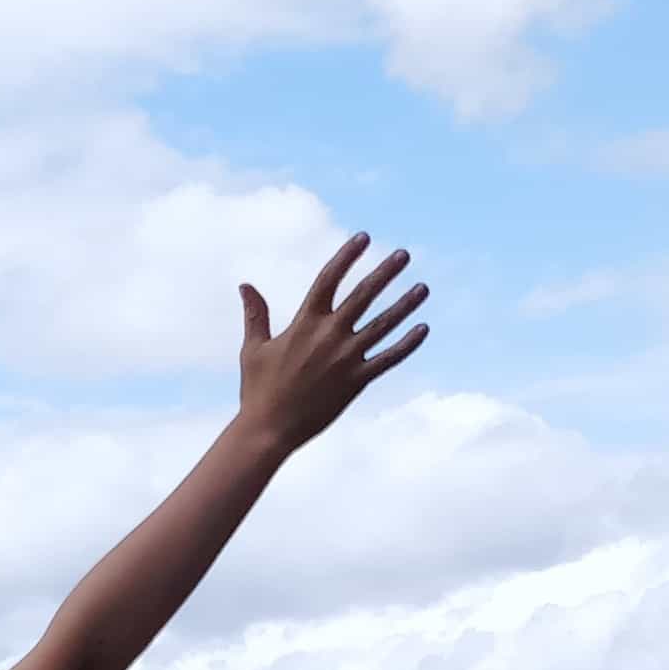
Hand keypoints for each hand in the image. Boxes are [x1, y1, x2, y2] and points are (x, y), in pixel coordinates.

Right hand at [235, 233, 430, 455]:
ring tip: (423, 288)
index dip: (347, 256)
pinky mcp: (356, 382)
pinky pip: (388, 359)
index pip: (329, 279)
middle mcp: (329, 335)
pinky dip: (407, 344)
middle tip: (404, 254)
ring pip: (383, 325)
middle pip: (364, 295)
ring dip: (404, 304)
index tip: (363, 238)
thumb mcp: (253, 348)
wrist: (269, 430)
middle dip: (385, 272)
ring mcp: (346, 358)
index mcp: (304, 322)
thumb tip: (245, 285)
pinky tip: (422, 329)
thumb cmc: (258, 390)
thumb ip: (255, 314)